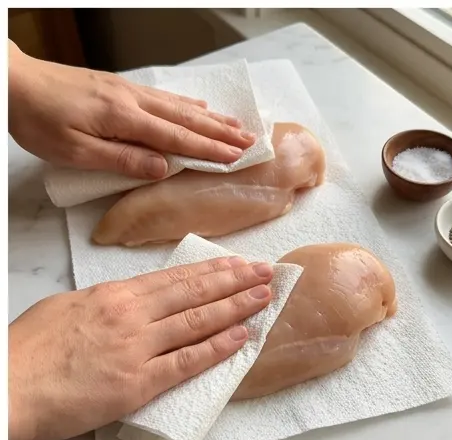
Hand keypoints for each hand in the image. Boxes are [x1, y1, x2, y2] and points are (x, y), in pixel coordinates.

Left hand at [8, 42, 253, 178]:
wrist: (11, 82)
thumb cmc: (39, 121)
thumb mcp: (77, 152)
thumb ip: (123, 159)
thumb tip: (164, 168)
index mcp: (124, 119)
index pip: (177, 138)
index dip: (210, 150)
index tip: (239, 157)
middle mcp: (132, 101)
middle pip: (186, 120)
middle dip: (221, 133)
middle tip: (252, 142)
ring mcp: (125, 91)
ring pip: (178, 106)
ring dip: (211, 119)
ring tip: (238, 126)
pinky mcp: (117, 87)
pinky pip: (163, 96)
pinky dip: (187, 104)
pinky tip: (199, 107)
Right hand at [9, 256, 274, 439]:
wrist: (8, 384)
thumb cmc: (29, 351)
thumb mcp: (69, 310)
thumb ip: (107, 308)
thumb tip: (132, 307)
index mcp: (112, 295)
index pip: (174, 279)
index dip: (211, 271)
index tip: (238, 263)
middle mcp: (130, 315)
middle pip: (194, 293)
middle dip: (235, 281)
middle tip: (266, 272)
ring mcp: (137, 348)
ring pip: (198, 322)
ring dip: (237, 308)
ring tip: (265, 298)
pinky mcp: (139, 383)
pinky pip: (188, 362)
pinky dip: (219, 348)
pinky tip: (243, 338)